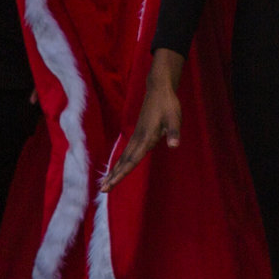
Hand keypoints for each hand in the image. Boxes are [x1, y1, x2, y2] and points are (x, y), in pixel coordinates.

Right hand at [100, 50, 185, 192]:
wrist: (159, 89)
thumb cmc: (168, 104)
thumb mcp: (175, 118)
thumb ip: (174, 132)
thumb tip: (174, 146)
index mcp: (146, 138)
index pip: (132, 161)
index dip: (122, 174)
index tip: (111, 184)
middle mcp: (138, 139)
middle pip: (124, 161)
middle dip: (114, 176)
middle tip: (103, 189)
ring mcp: (137, 136)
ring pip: (123, 157)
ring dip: (114, 170)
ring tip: (105, 182)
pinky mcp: (138, 133)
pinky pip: (126, 151)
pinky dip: (120, 161)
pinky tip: (117, 167)